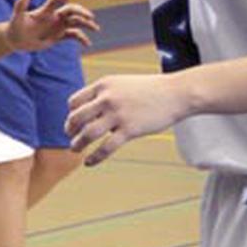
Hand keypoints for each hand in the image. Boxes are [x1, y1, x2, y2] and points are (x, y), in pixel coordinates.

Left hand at [5, 0, 99, 50]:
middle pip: (71, 10)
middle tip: (90, 17)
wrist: (16, 40)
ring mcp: (57, 26)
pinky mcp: (59, 36)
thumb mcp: (17, 17)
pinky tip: (87, 44)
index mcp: (45, 11)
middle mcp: (54, 16)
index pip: (55, 1)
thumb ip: (20, 6)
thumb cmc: (15, 26)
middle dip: (81, 12)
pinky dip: (81, 38)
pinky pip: (73, 35)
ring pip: (76, 22)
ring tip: (95, 28)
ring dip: (86, 24)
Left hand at [65, 74, 188, 165]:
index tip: (73, 122)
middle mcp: (107, 98)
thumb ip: (106, 95)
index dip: (71, 113)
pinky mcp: (129, 129)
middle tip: (71, 137)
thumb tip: (91, 112)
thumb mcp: (123, 84)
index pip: (75, 101)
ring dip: (78, 144)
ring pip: (88, 134)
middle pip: (76, 118)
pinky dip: (94, 157)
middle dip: (70, 130)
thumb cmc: (151, 90)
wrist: (176, 93)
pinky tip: (89, 162)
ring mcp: (118, 114)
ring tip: (76, 150)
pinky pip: (106, 147)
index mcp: (103, 85)